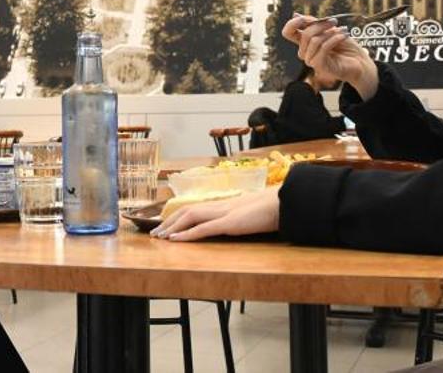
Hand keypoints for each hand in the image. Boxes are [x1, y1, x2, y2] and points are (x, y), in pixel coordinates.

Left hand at [151, 187, 279, 241]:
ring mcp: (224, 213)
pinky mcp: (230, 223)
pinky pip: (203, 229)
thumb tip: (239, 223)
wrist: (287, 202)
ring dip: (172, 227)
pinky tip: (175, 240)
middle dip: (169, 222)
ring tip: (160, 237)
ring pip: (190, 217)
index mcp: (225, 205)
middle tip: (155, 234)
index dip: (179, 216)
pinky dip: (187, 234)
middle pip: (187, 210)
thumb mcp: (253, 215)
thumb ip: (242, 218)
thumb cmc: (273, 208)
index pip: (196, 208)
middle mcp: (221, 206)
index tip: (167, 225)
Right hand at [281, 15, 378, 99]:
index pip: (288, 33)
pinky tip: (344, 35)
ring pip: (314, 41)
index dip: (292, 24)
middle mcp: (306, 52)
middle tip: (334, 21)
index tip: (303, 18)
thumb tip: (295, 14)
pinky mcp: (320, 66)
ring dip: (330, 32)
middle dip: (320, 25)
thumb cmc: (346, 46)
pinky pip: (323, 48)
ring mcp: (312, 60)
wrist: (360, 62)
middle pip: (304, 34)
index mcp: (305, 43)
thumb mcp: (329, 30)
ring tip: (343, 30)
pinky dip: (334, 39)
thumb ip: (313, 24)